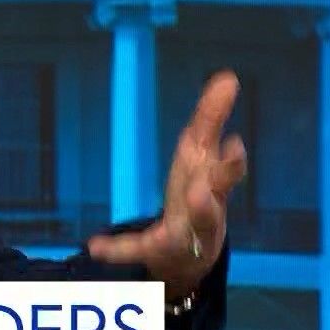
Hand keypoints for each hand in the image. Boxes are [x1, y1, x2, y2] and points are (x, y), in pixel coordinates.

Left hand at [84, 70, 248, 300]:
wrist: (191, 253)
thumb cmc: (199, 191)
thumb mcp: (201, 154)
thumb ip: (211, 117)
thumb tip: (227, 76)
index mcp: (212, 188)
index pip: (224, 172)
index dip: (230, 162)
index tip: (234, 144)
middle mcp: (204, 216)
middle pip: (209, 209)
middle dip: (206, 201)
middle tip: (200, 191)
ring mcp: (180, 236)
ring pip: (178, 236)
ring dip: (171, 230)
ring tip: (167, 219)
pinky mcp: (155, 250)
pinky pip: (135, 249)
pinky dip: (116, 249)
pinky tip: (95, 246)